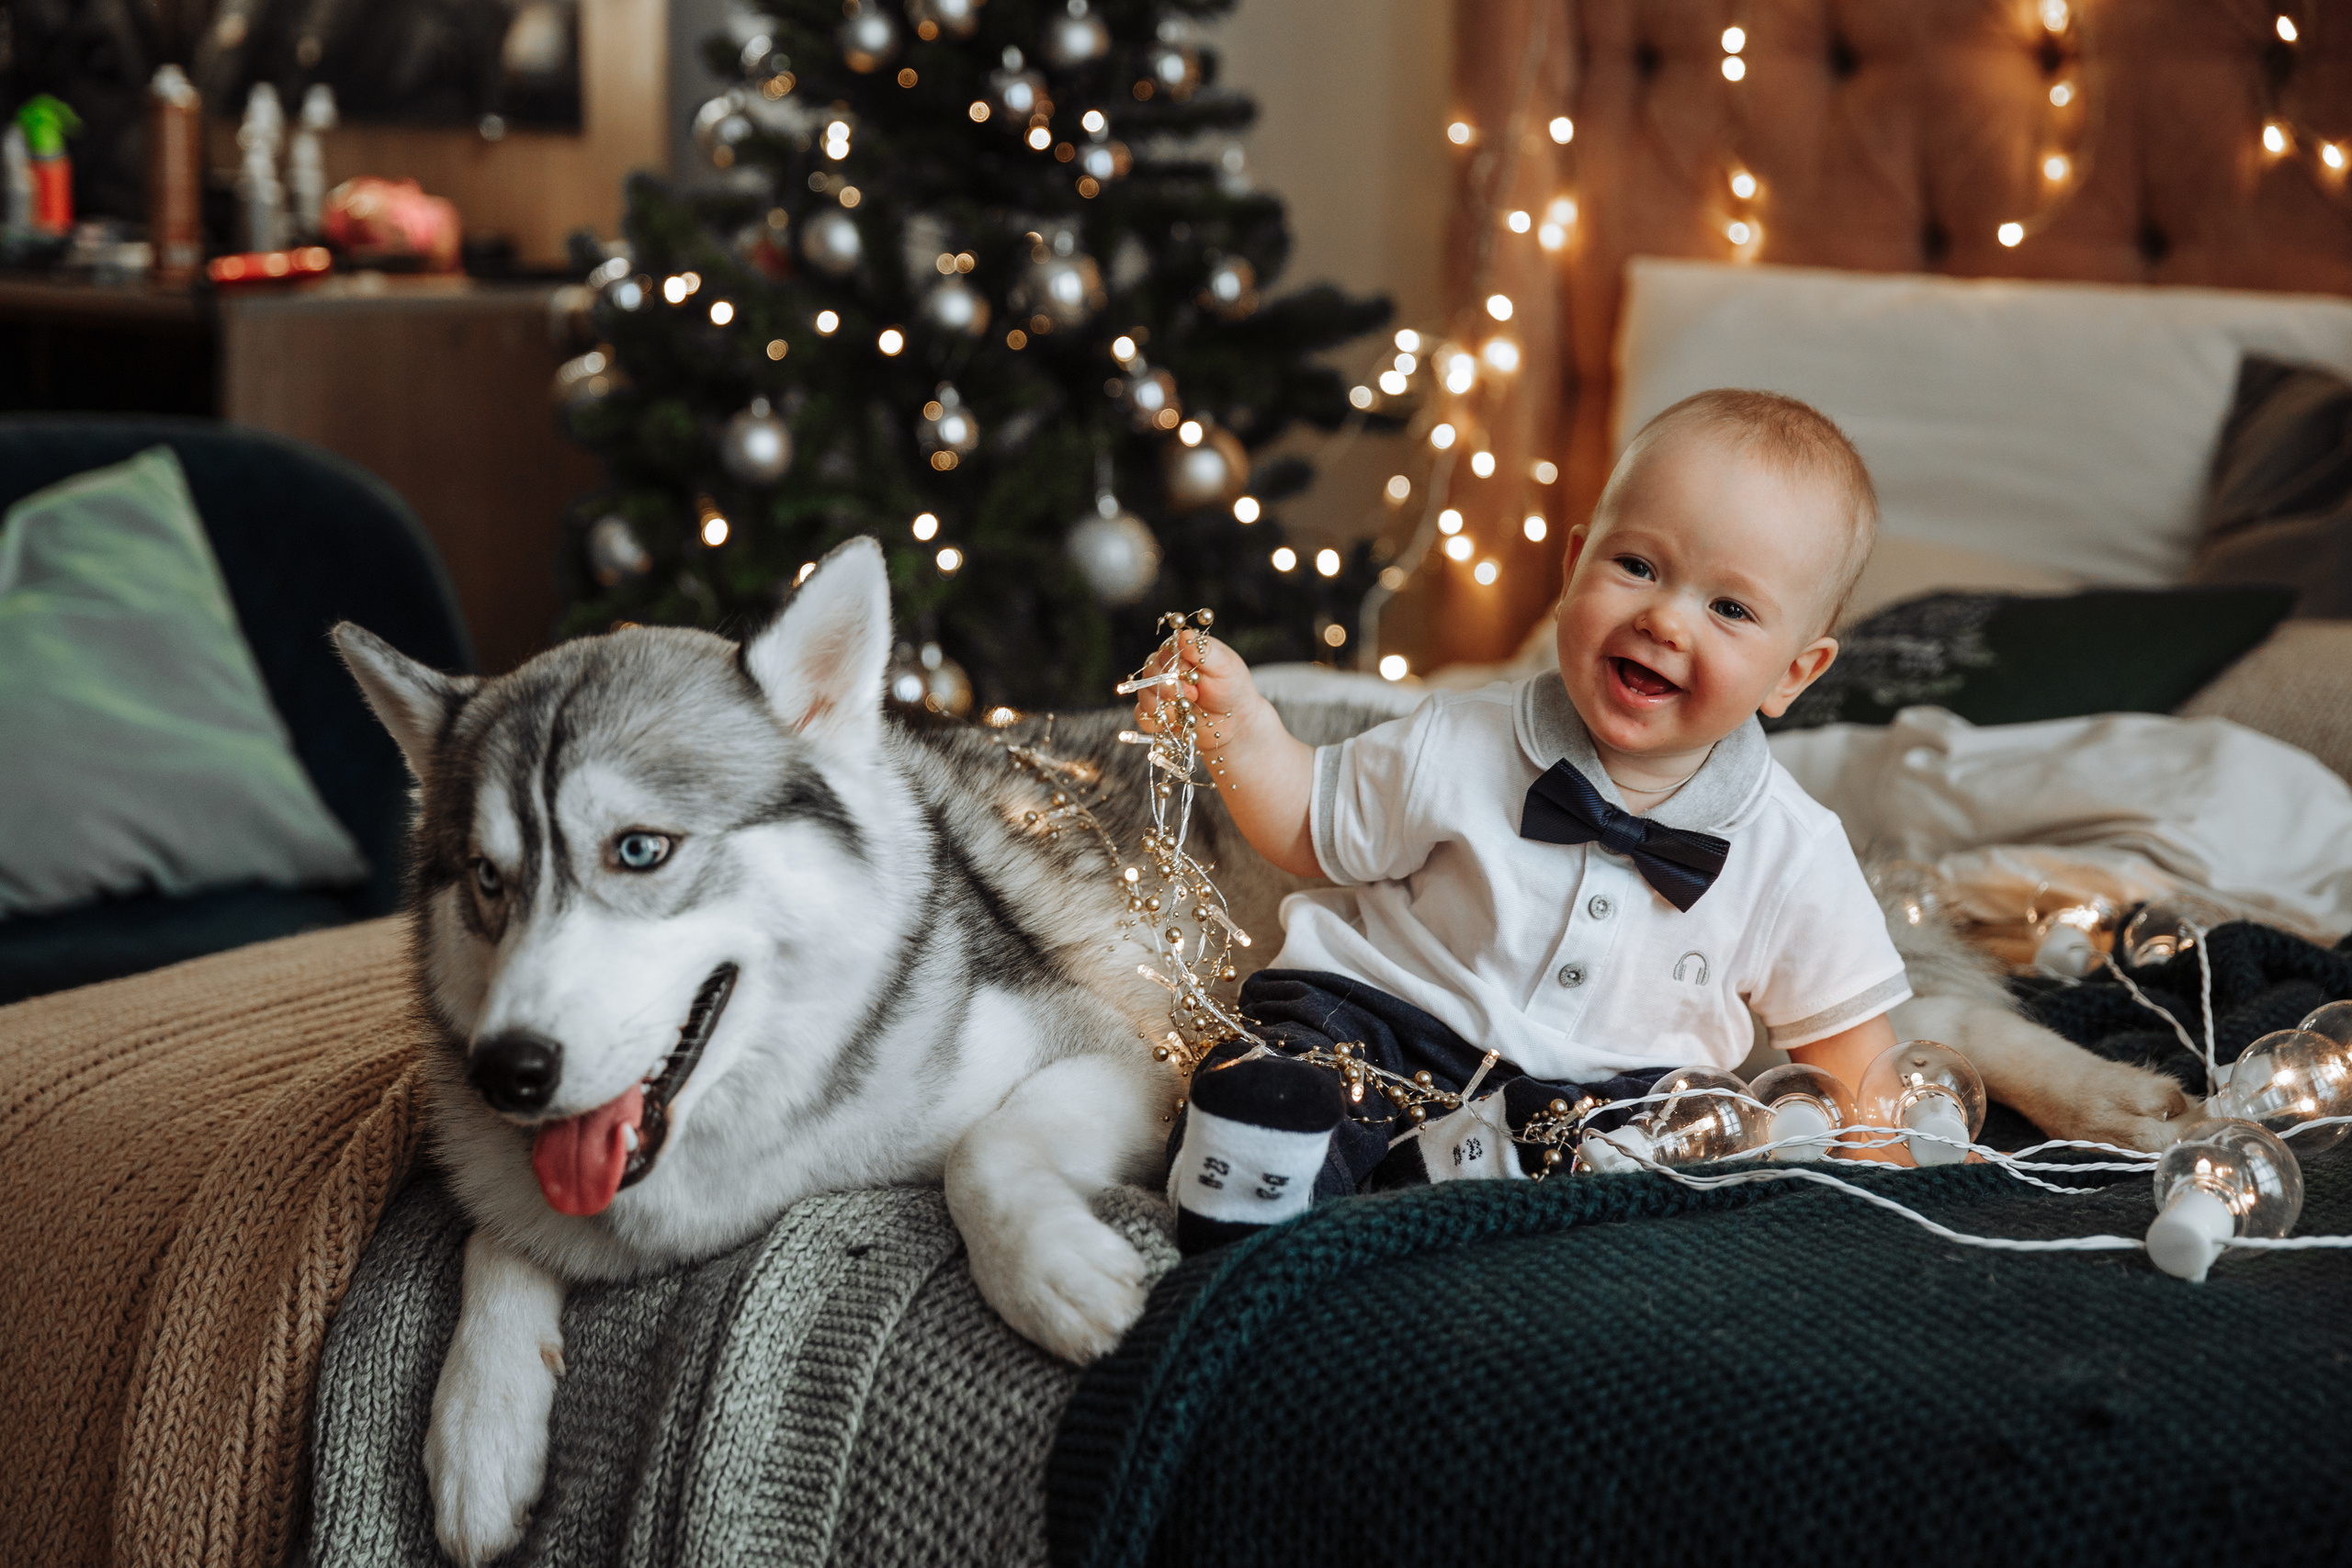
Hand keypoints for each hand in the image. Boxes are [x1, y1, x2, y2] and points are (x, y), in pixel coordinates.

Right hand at [1132, 630, 1260, 750]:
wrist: (1235, 721)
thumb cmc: (1232, 688)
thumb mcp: (1224, 666)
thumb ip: (1203, 651)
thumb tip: (1183, 634)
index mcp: (1182, 651)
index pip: (1165, 652)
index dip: (1175, 668)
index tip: (1193, 682)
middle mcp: (1168, 668)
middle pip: (1150, 672)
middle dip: (1168, 689)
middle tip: (1192, 697)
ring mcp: (1160, 690)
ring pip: (1144, 693)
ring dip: (1161, 705)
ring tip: (1182, 713)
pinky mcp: (1157, 712)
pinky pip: (1142, 715)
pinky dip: (1155, 721)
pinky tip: (1173, 724)